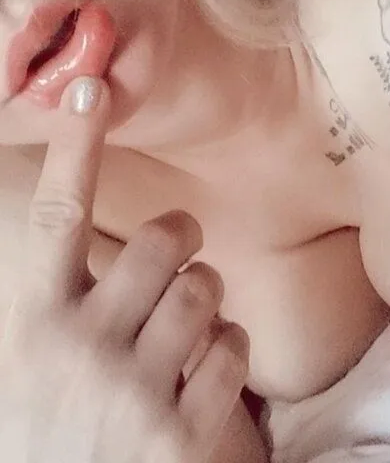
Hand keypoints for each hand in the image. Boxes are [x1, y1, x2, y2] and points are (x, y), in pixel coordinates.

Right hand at [0, 76, 249, 462]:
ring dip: (202, 302)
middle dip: (180, 236)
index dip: (74, 148)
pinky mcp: (181, 435)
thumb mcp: (29, 362)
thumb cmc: (49, 429)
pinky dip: (223, 356)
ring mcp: (134, 392)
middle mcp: (83, 350)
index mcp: (36, 323)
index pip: (57, 217)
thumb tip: (71, 227)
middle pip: (163, 238)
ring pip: (205, 288)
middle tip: (176, 254)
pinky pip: (232, 349)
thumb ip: (58, 299)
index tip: (90, 89)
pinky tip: (195, 382)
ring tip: (177, 334)